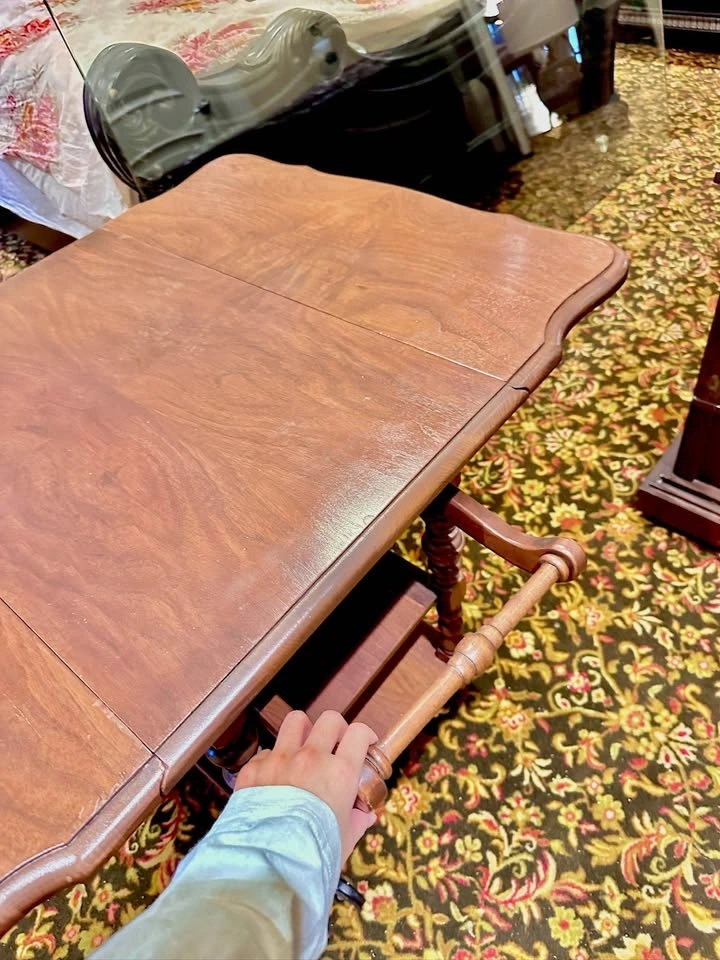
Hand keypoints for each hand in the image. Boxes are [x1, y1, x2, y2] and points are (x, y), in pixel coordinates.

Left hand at [234, 710, 377, 862]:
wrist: (266, 867)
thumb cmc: (313, 855)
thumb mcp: (344, 840)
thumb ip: (356, 822)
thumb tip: (364, 816)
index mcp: (340, 772)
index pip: (358, 732)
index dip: (365, 735)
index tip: (364, 743)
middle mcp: (311, 757)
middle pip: (329, 719)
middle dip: (336, 729)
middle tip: (335, 745)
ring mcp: (279, 759)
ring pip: (295, 721)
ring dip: (303, 731)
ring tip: (303, 747)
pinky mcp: (253, 768)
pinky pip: (266, 750)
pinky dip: (273, 759)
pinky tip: (274, 778)